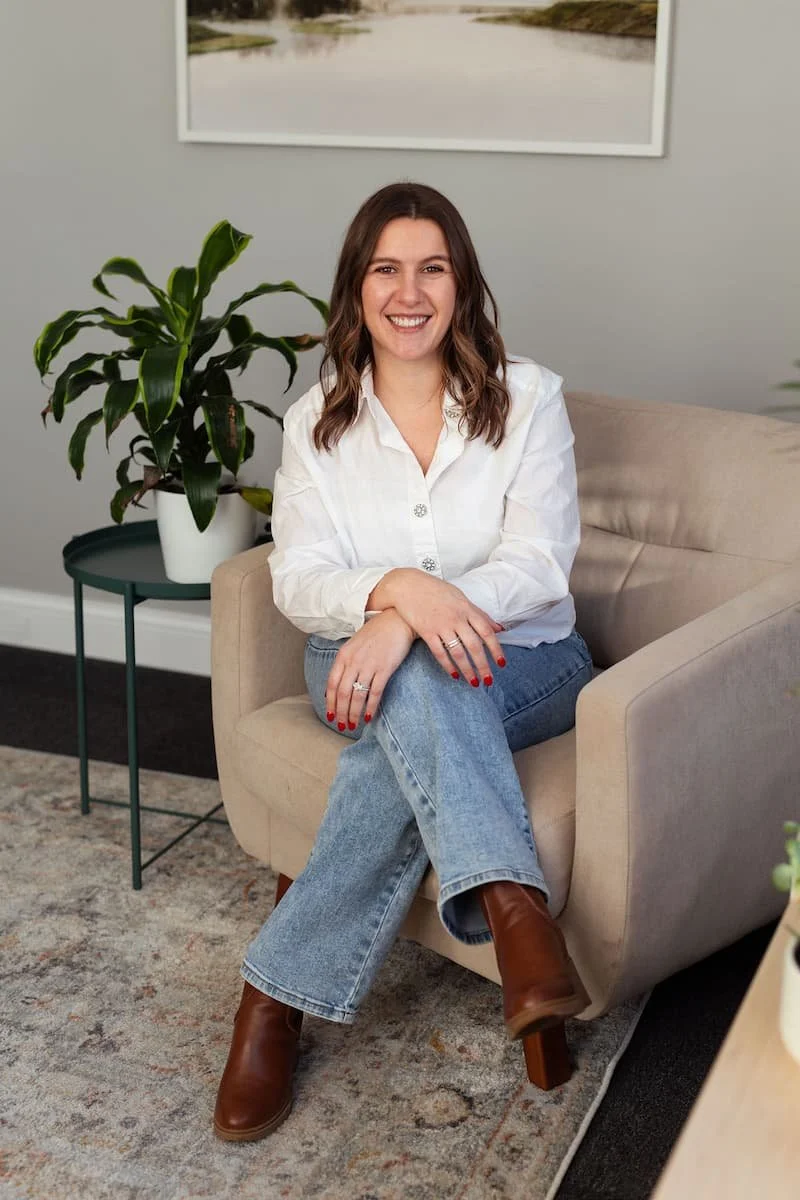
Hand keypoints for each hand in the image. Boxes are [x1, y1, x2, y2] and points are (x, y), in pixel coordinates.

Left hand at [325, 608, 414, 729]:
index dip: (330, 703)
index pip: (331, 684)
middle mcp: (353, 661)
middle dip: (341, 713)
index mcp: (343, 655)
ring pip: (357, 696)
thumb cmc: (375, 633)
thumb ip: (344, 663)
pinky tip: (369, 717)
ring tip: (353, 725)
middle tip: (342, 726)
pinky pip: (375, 692)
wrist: (396, 620)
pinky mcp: (385, 669)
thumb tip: (336, 686)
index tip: (330, 716)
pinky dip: (370, 707)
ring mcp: (369, 665)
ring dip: (354, 713)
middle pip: (342, 693)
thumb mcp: (354, 645)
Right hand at [368, 569, 505, 684]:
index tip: (502, 663)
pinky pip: (440, 653)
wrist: (408, 586)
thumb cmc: (436, 590)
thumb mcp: (461, 598)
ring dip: (468, 670)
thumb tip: (499, 628)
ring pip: (459, 653)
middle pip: (475, 646)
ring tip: (475, 683)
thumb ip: (480, 614)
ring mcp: (441, 625)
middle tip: (489, 681)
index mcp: (467, 609)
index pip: (487, 632)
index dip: (496, 649)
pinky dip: (448, 666)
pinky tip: (455, 675)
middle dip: (484, 666)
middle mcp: (457, 618)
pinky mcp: (427, 632)